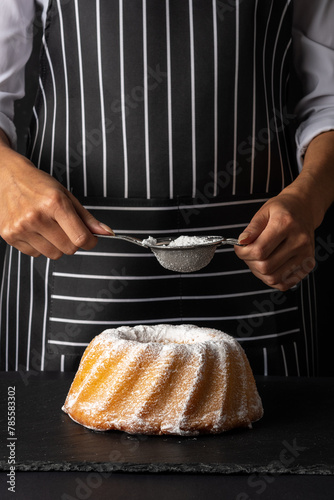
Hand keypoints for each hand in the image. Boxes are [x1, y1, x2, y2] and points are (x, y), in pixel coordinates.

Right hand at [0, 135, 112, 258]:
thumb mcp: (66, 196)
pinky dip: (39, 246)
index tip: (91, 239)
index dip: (91, 242)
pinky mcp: (9, 235)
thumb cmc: (39, 185)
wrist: (6, 177)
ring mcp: (21, 227)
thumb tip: (107, 233)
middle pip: (69, 249)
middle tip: (66, 229)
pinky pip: (35, 254)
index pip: (80, 238)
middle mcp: (36, 216)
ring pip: (53, 254)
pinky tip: (35, 230)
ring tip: (49, 228)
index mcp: (55, 203)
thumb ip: (87, 218)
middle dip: (73, 242)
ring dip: (56, 245)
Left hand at [234, 190, 315, 290]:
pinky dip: (272, 278)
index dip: (243, 253)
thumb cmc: (282, 210)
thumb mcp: (263, 212)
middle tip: (248, 253)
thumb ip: (251, 229)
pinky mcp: (308, 265)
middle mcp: (299, 241)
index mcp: (286, 224)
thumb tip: (241, 242)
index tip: (239, 248)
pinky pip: (284, 283)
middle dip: (250, 262)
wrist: (304, 209)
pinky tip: (270, 265)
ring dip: (259, 272)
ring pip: (273, 278)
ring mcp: (306, 255)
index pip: (259, 250)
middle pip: (265, 267)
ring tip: (259, 259)